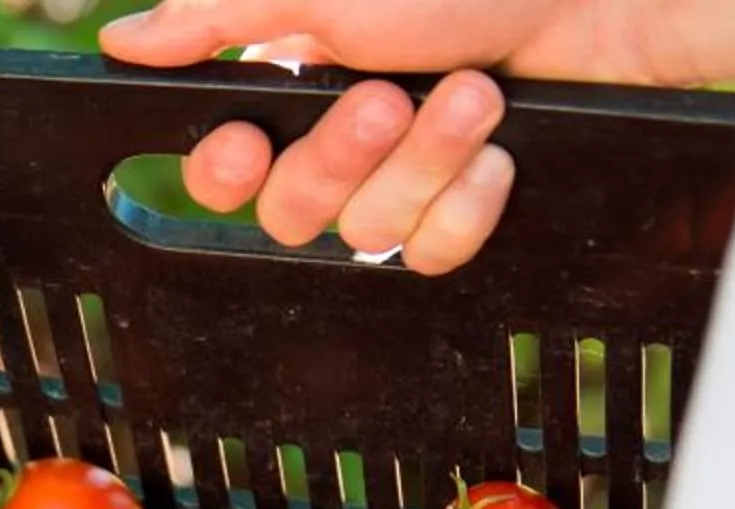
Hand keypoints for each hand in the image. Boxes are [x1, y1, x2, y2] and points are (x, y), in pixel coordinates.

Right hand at [97, 0, 734, 273]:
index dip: (220, 170)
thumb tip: (126, 38)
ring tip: (475, 96)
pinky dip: (468, 206)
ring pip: (364, 234)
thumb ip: (219, 16)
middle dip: (342, 157)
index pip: (218, 169)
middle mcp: (343, 138)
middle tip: (390, 95)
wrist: (608, 6)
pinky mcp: (464, 213)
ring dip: (425, 163)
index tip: (242, 140)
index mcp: (298, 80)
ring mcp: (405, 181)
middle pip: (286, 213)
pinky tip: (499, 155)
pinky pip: (430, 257)